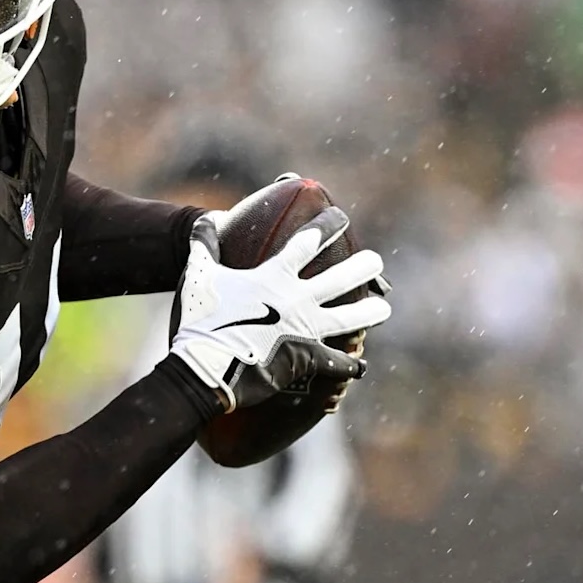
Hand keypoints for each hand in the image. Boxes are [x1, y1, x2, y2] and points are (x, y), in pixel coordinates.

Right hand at [169, 207, 390, 411]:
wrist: (206, 365)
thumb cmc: (201, 318)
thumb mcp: (199, 275)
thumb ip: (205, 244)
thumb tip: (207, 219)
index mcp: (273, 277)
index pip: (306, 243)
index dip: (325, 227)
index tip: (339, 217)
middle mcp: (296, 300)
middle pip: (339, 278)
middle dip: (361, 267)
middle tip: (375, 261)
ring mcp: (305, 330)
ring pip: (348, 319)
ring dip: (368, 313)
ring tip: (383, 307)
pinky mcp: (307, 360)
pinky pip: (335, 363)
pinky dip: (348, 364)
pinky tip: (360, 364)